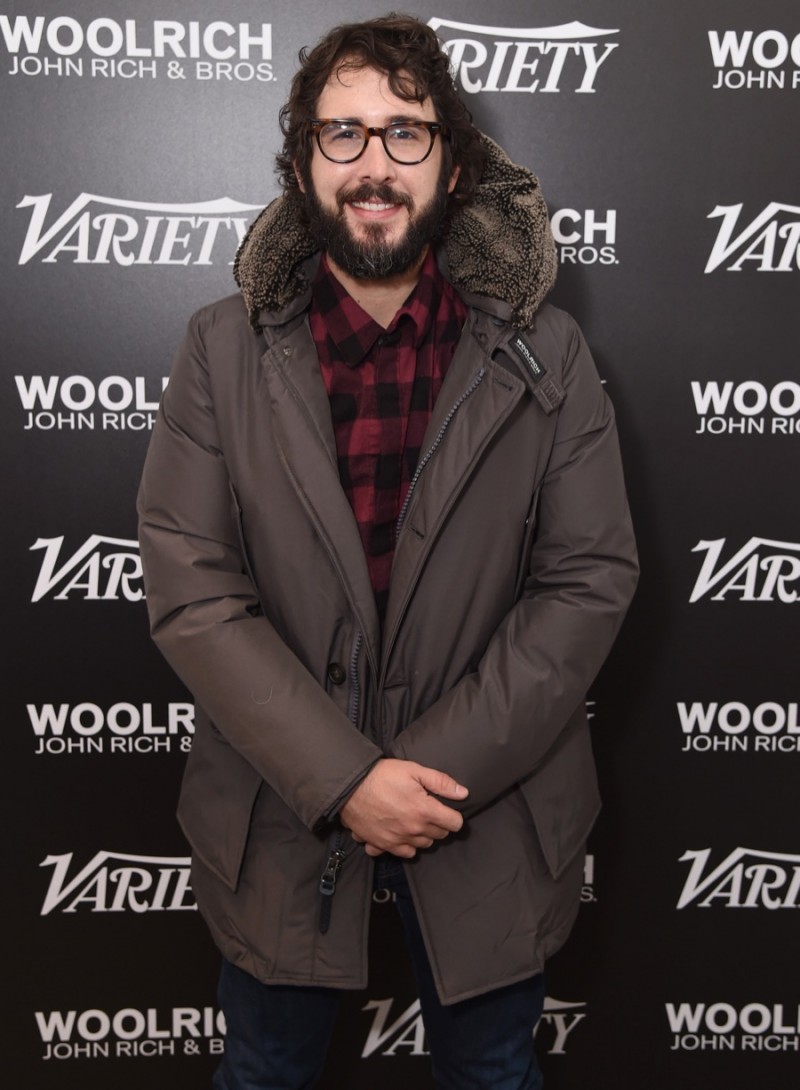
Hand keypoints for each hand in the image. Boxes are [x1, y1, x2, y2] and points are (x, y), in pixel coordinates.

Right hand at [340, 759, 467, 858]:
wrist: (349, 786)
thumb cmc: (382, 775)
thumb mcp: (414, 770)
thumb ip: (441, 782)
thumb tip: (463, 793)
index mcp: (424, 811)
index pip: (454, 824)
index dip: (453, 815)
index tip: (447, 809)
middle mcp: (413, 830)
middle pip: (439, 835)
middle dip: (438, 824)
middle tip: (428, 810)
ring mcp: (397, 840)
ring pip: (422, 846)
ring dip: (422, 835)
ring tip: (413, 820)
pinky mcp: (382, 845)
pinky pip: (401, 853)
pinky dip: (402, 846)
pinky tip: (398, 832)